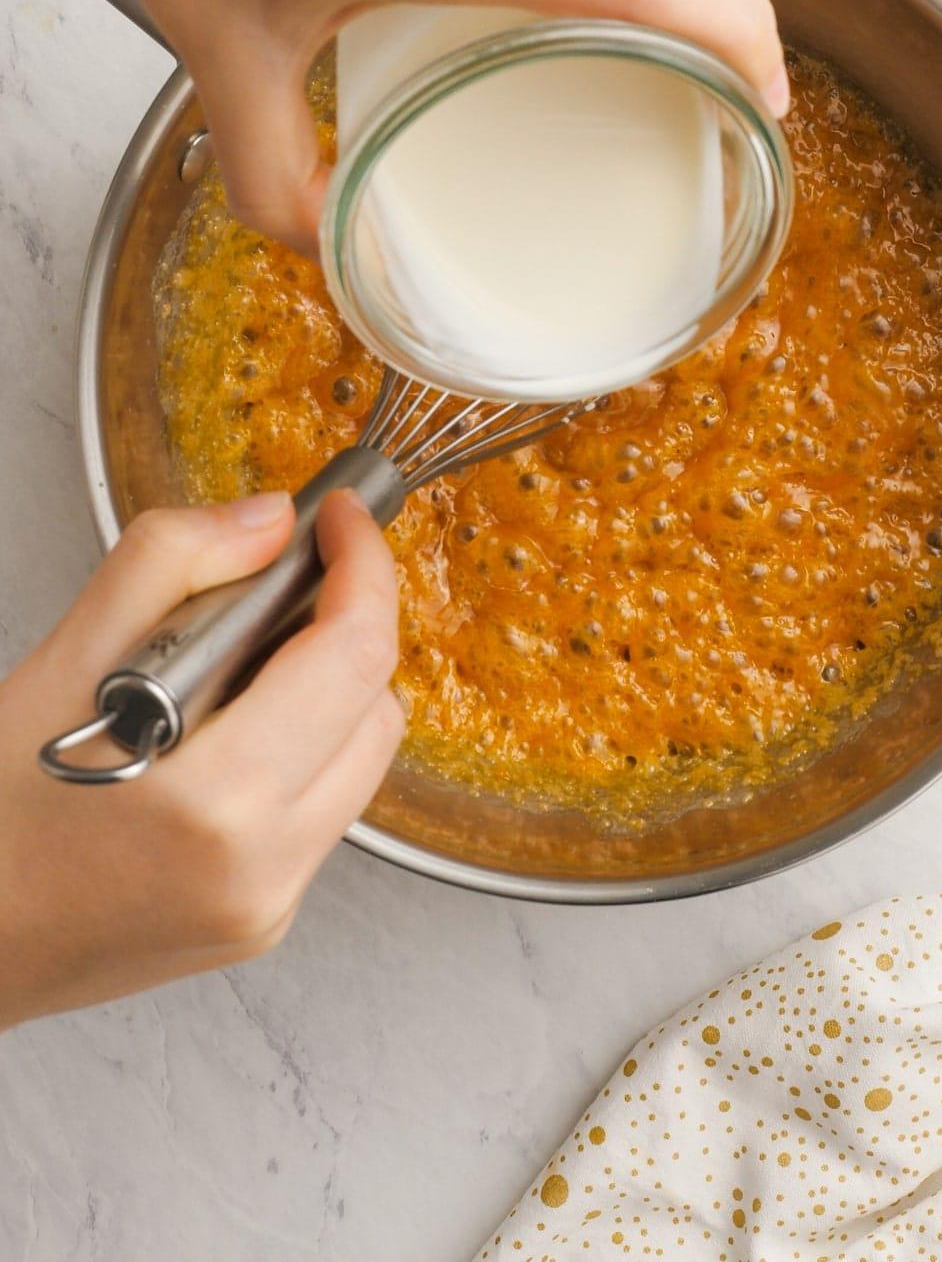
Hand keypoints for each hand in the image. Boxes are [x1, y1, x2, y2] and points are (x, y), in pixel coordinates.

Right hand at [0, 492, 402, 1028]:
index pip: (353, 655)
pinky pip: (326, 810)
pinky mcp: (265, 922)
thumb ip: (172, 562)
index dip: (363, 567)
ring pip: (363, 760)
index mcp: (215, 797)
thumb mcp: (62, 661)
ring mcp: (269, 902)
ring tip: (247, 664)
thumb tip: (267, 521)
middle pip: (379, 705)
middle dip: (349, 624)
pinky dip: (304, 754)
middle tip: (291, 583)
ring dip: (331, 691)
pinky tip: (232, 734)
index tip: (341, 522)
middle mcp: (260, 862)